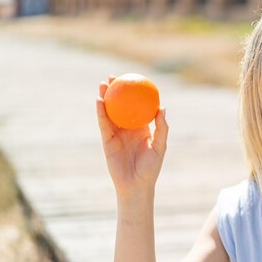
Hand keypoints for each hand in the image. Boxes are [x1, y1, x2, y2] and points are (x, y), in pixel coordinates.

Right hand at [97, 75, 168, 194]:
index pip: (136, 107)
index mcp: (141, 128)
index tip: (133, 80)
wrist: (136, 185)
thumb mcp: (160, 146)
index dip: (134, 94)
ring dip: (105, 97)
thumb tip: (162, 108)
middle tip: (114, 76)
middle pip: (120, 106)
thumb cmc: (151, 168)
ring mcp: (116, 134)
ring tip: (103, 84)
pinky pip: (103, 123)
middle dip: (116, 91)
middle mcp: (127, 129)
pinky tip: (99, 100)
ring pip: (109, 112)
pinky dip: (101, 111)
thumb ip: (162, 128)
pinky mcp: (107, 141)